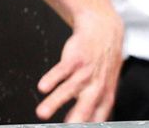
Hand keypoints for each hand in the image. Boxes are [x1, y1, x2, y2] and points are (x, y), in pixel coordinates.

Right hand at [36, 7, 124, 121]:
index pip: (99, 115)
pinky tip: (43, 87)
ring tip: (42, 113)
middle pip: (88, 104)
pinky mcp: (76, 58)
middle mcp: (97, 84)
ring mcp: (87, 70)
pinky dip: (53, 77)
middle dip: (77, 118)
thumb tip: (72, 121)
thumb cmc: (102, 61)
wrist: (105, 29)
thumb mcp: (104, 84)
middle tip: (68, 127)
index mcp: (106, 94)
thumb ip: (89, 105)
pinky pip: (63, 69)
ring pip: (71, 87)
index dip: (90, 125)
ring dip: (56, 100)